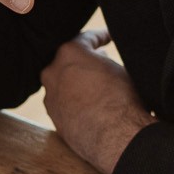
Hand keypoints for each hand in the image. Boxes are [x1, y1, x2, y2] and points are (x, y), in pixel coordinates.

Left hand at [41, 30, 151, 173]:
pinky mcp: (54, 117)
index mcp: (69, 53)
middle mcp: (53, 72)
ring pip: (65, 83)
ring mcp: (51, 96)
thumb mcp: (120, 68)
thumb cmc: (122, 99)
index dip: (100, 37)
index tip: (108, 37)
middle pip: (70, 61)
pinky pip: (65, 103)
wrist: (115, 136)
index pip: (86, 39)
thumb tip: (100, 59)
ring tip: (97, 85)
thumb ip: (103, 59)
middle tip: (102, 59)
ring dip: (79, 82)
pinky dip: (76, 101)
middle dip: (86, 60)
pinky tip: (92, 105)